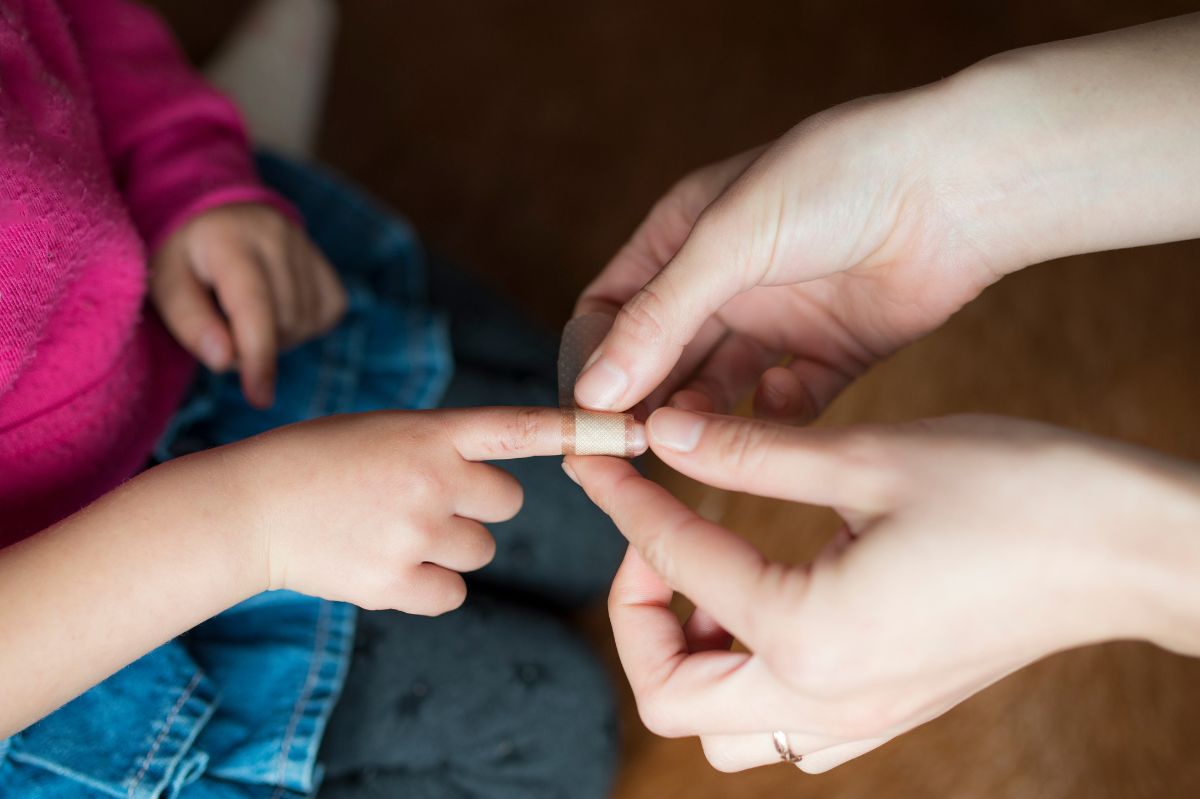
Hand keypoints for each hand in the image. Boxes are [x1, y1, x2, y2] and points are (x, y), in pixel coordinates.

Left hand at [150, 203, 347, 407]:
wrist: (217, 219)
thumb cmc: (185, 260)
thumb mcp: (165, 286)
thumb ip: (190, 323)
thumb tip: (224, 360)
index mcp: (229, 238)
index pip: (255, 306)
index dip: (259, 356)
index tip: (258, 397)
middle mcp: (276, 234)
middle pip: (282, 321)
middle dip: (255, 345)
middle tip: (225, 331)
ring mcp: (307, 247)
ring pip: (306, 322)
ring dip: (278, 337)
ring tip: (249, 318)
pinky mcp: (327, 265)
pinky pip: (328, 314)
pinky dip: (303, 326)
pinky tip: (277, 312)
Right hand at [224, 406, 566, 614]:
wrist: (248, 506)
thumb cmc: (315, 460)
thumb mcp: (383, 431)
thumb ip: (440, 447)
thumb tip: (489, 487)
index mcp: (430, 430)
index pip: (522, 429)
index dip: (582, 431)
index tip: (635, 433)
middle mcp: (432, 478)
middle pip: (508, 503)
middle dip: (477, 506)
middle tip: (422, 501)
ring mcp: (414, 532)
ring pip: (480, 551)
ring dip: (449, 546)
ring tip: (391, 531)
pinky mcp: (394, 582)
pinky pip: (451, 593)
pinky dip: (427, 587)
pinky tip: (385, 565)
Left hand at [568, 410, 1199, 771]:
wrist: (1134, 552)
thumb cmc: (1020, 496)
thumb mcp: (872, 458)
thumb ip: (750, 453)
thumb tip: (665, 434)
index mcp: (808, 633)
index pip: (673, 563)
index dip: (622, 503)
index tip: (594, 457)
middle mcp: (823, 699)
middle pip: (668, 695)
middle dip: (635, 615)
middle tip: (655, 538)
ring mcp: (859, 719)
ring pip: (720, 727)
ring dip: (691, 655)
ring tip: (709, 574)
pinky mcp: (888, 711)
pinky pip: (782, 728)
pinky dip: (747, 677)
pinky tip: (770, 604)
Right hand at [574, 14, 1199, 419]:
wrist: (958, 184)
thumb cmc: (837, 181)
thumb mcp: (730, 241)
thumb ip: (660, 317)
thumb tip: (594, 390)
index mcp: (684, 239)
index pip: (609, 311)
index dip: (592, 361)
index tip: (589, 415)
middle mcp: (724, 282)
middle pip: (658, 359)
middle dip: (642, 403)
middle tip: (635, 450)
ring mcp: (779, 318)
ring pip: (718, 388)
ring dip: (701, 418)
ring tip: (694, 445)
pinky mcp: (832, 351)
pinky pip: (789, 404)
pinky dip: (776, 418)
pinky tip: (779, 409)